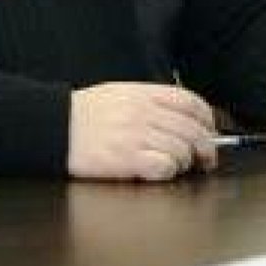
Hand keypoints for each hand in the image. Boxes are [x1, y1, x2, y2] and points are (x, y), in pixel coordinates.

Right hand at [68, 82, 217, 180]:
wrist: (56, 127)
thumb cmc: (85, 114)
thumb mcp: (119, 93)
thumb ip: (150, 101)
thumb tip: (180, 115)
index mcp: (143, 94)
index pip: (189, 102)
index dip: (207, 118)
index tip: (209, 130)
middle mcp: (143, 112)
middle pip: (192, 129)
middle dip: (206, 147)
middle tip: (205, 158)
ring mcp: (136, 136)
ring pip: (182, 150)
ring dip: (185, 162)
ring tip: (176, 165)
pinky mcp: (128, 159)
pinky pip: (164, 167)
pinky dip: (169, 171)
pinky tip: (160, 170)